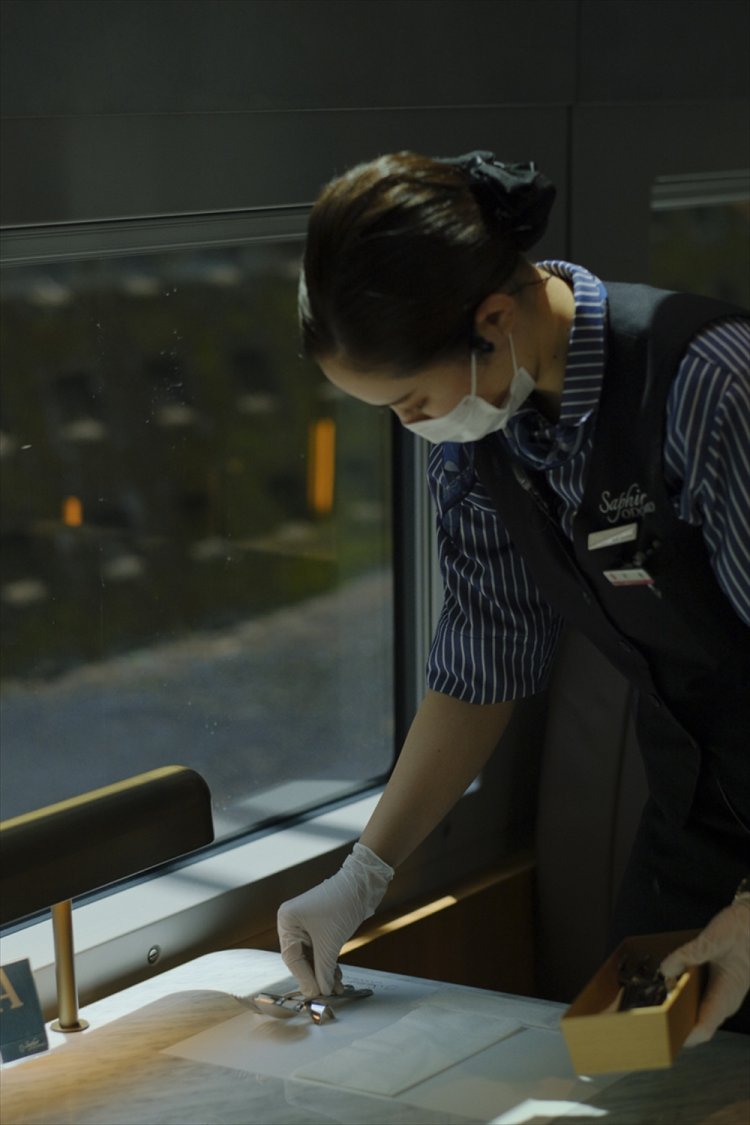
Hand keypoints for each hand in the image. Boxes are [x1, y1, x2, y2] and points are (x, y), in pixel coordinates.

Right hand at [277, 842, 393, 997]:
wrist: (362, 884)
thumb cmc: (341, 905)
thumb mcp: (330, 942)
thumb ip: (324, 970)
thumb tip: (322, 992)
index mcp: (287, 921)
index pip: (292, 958)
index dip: (304, 978)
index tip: (316, 995)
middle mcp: (293, 922)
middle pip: (301, 958)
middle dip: (316, 976)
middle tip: (326, 995)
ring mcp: (306, 924)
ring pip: (312, 956)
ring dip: (324, 972)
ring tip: (337, 988)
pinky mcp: (320, 926)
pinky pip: (320, 950)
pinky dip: (329, 963)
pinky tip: (337, 977)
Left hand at [660, 896, 749, 1045]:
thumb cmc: (740, 930)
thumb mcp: (713, 938)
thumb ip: (689, 954)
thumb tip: (666, 970)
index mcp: (726, 995)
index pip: (703, 1029)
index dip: (681, 1035)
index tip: (659, 1031)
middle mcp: (724, 1002)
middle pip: (696, 1025)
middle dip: (673, 1024)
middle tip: (648, 1015)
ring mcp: (721, 996)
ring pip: (696, 1015)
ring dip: (676, 1010)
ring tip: (652, 1001)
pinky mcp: (717, 988)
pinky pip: (697, 1002)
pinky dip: (681, 998)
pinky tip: (667, 984)